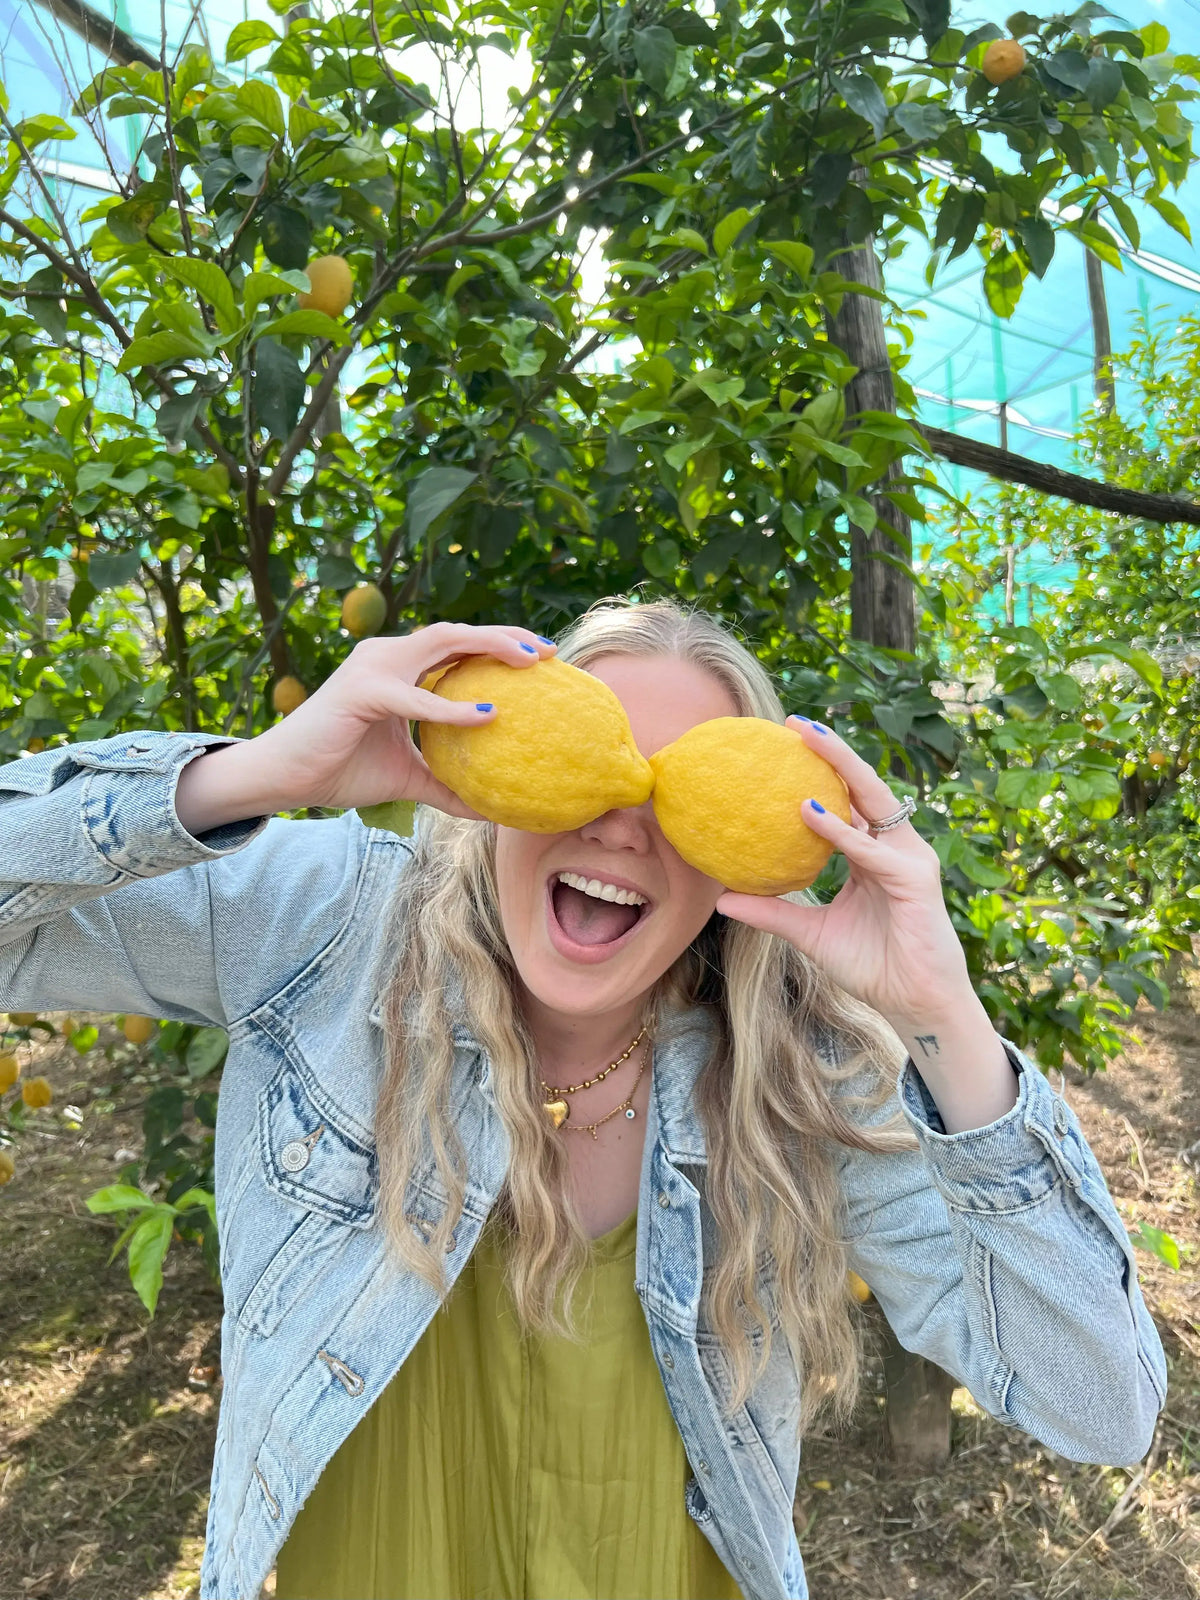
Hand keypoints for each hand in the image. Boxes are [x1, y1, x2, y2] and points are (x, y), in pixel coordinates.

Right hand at [175, 623, 553, 832]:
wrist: (285, 778)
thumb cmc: (340, 769)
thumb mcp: (408, 777)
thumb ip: (448, 785)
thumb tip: (491, 810)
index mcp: (398, 667)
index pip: (456, 645)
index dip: (500, 643)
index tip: (544, 657)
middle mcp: (387, 655)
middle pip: (455, 632)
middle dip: (505, 635)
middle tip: (548, 651)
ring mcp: (372, 667)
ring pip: (439, 642)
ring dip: (487, 647)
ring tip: (528, 663)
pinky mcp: (361, 691)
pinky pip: (415, 697)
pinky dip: (450, 707)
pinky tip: (486, 715)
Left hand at [715, 716, 976, 1032]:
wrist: (913, 1004)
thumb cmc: (871, 966)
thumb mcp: (809, 933)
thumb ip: (771, 912)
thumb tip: (721, 899)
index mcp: (872, 854)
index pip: (847, 801)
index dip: (820, 771)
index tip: (782, 745)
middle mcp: (893, 847)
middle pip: (863, 787)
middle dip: (832, 751)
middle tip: (795, 723)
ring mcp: (907, 859)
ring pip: (874, 801)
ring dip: (841, 768)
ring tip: (808, 740)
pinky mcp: (915, 879)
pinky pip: (871, 849)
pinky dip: (841, 831)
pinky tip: (810, 811)